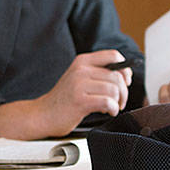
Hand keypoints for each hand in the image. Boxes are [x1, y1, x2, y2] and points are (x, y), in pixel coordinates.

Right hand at [0, 50, 131, 138]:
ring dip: (118, 102)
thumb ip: (99, 73)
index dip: (125, 69)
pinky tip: (107, 111)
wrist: (43, 114)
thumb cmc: (65, 99)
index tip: (125, 81)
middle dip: (124, 92)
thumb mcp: (79, 78)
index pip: (113, 56)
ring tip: (110, 107)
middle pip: (117, 76)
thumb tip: (126, 75)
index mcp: (82, 61)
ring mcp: (78, 84)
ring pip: (114, 89)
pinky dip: (112, 109)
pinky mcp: (80, 100)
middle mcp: (80, 70)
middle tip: (118, 101)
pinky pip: (107, 102)